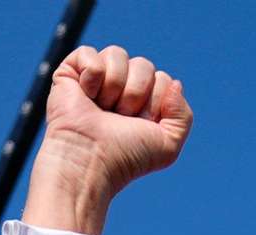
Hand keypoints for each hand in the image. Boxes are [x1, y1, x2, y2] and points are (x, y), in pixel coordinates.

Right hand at [23, 44, 193, 234]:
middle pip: (144, 65)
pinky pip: (90, 53)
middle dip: (135, 94)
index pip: (163, 80)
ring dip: (114, 86)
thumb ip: (183, 116)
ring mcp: (97, 78)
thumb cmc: (126, 157)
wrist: (91, 159)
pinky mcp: (72, 72)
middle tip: (120, 117)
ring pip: (118, 54)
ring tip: (102, 108)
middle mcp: (121, 88)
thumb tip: (174, 83)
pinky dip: (92, 76)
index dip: (155, 103)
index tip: (139, 125)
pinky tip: (86, 95)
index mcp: (143, 103)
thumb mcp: (167, 145)